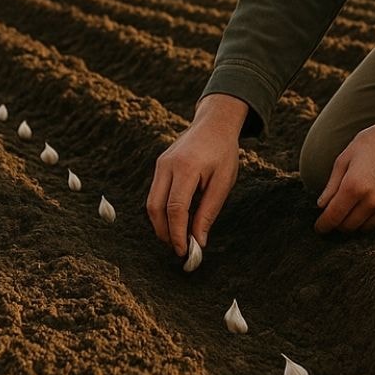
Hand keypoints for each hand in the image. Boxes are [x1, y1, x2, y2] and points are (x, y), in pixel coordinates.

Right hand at [147, 94, 245, 256]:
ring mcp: (160, 164)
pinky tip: (176, 220)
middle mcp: (168, 165)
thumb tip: (198, 240)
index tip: (184, 251)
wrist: (214, 124)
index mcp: (187, 168)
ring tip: (177, 237)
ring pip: (151, 202)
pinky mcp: (159, 165)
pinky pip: (155, 193)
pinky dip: (162, 211)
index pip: (175, 208)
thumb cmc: (223, 153)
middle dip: (164, 232)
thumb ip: (209, 211)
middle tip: (179, 248)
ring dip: (161, 224)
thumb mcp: (223, 182)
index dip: (178, 233)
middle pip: (155, 207)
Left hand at [314, 93, 374, 233]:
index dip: (323, 225)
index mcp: (354, 186)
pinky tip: (371, 202)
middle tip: (334, 216)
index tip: (319, 227)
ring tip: (351, 209)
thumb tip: (322, 204)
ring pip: (364, 228)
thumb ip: (332, 183)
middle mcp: (372, 200)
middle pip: (348, 227)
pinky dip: (372, 217)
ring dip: (355, 223)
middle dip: (337, 224)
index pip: (333, 217)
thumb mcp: (348, 154)